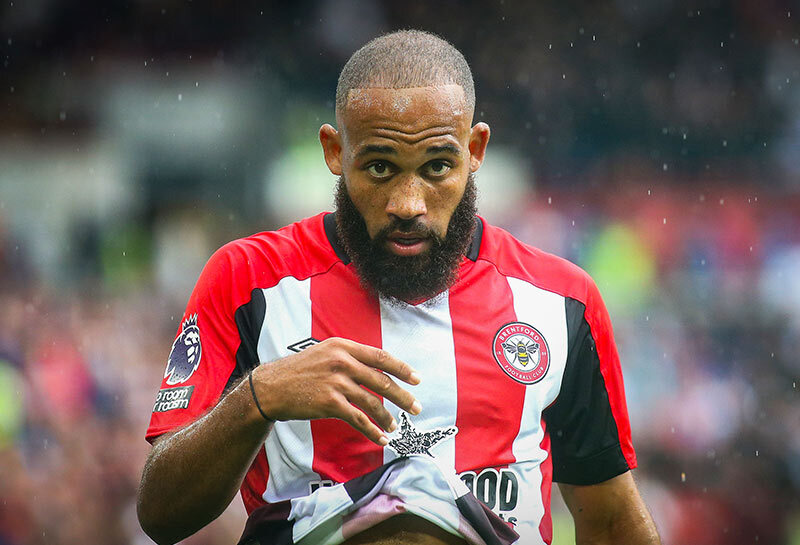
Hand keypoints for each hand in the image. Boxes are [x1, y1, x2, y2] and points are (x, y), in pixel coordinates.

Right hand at [251, 337, 420, 444]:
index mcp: (343, 346)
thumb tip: (378, 370)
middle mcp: (342, 362)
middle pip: (381, 380)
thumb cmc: (299, 371)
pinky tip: (381, 437)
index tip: (417, 378)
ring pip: (372, 402)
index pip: (381, 357)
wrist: (271, 387)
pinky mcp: (329, 403)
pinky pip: (358, 418)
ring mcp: (336, 382)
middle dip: (402, 396)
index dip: (402, 369)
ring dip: (386, 417)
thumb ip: (350, 358)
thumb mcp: (325, 353)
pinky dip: (372, 430)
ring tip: (394, 427)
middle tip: (417, 407)